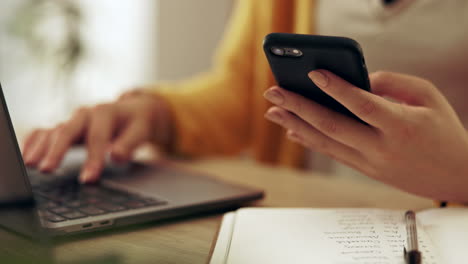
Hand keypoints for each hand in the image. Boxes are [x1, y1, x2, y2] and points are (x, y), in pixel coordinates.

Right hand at [22, 90, 171, 182]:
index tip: (88, 179)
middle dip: (57, 151)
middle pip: (68, 130)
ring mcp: (73, 120)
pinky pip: (45, 132)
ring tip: (30, 165)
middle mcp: (86, 114)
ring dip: (41, 147)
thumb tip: (117, 157)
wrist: (134, 111)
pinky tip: (27, 156)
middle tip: (47, 170)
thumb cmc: (137, 122)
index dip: (93, 158)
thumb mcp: (141, 130)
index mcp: (106, 112)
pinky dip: (34, 142)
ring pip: (53, 132)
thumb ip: (130, 144)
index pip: (97, 137)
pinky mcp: (65, 127)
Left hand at [263, 70, 467, 202]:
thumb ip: (394, 83)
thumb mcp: (429, 97)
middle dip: (298, 107)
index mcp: (402, 126)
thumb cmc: (444, 131)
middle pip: (332, 126)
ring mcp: (370, 163)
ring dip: (295, 125)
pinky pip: (332, 153)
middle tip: (274, 92)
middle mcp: (381, 147)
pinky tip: (293, 130)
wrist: (456, 176)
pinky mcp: (365, 170)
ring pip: (325, 143)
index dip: (336, 88)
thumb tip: (360, 79)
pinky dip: (310, 140)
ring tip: (273, 111)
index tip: (313, 73)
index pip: (363, 105)